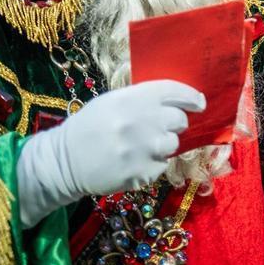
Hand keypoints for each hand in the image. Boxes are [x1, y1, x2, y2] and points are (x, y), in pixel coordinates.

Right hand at [16, 80, 204, 226]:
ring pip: (173, 143)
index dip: (191, 97)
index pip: (175, 92)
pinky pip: (162, 165)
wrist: (64, 162)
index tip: (199, 103)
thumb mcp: (112, 101)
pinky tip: (133, 161)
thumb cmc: (89, 127)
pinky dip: (153, 164)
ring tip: (141, 146)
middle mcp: (143, 121)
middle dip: (172, 122)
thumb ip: (142, 98)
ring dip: (162, 144)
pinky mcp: (144, 173)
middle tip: (156, 127)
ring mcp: (145, 149)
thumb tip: (176, 101)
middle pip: (180, 119)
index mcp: (133, 98)